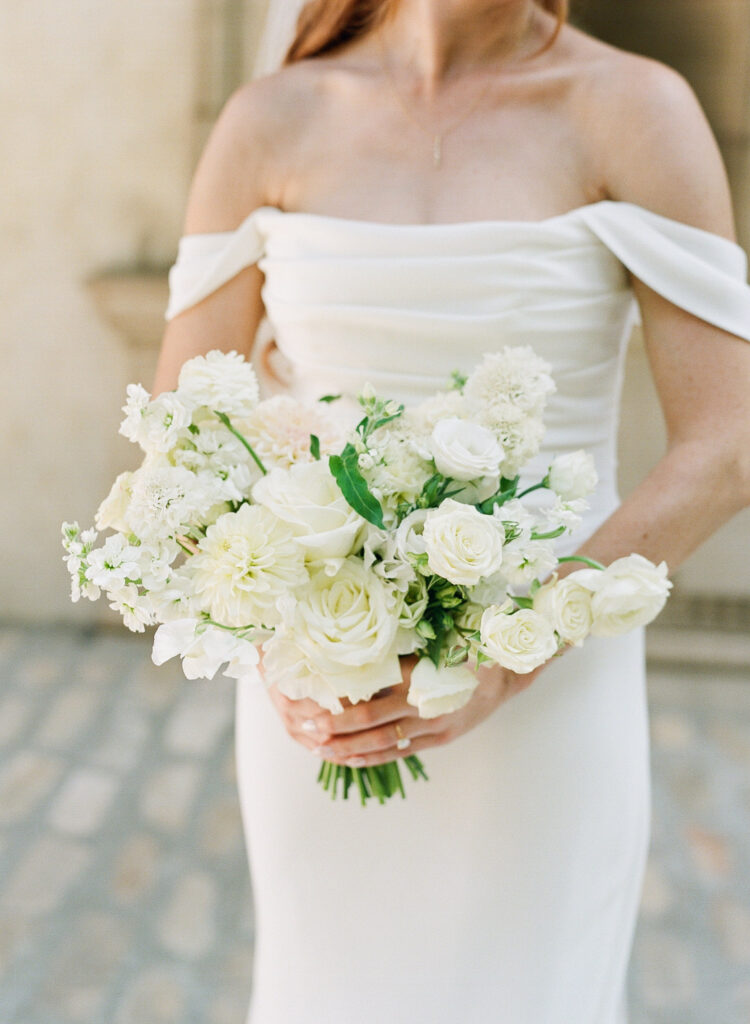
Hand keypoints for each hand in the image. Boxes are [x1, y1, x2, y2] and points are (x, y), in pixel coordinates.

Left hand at [266, 654, 544, 767]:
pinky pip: (399, 752)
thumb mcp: (433, 643)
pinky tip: (349, 759)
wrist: (505, 675)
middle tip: (306, 729)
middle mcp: (423, 705)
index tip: (315, 705)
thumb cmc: (464, 650)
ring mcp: (432, 727)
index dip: (341, 704)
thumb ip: (397, 650)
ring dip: (349, 748)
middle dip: (336, 728)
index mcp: (419, 676)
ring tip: (319, 750)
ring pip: (382, 743)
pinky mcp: (438, 740)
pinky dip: (372, 757)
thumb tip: (352, 650)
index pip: (371, 694)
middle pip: (371, 722)